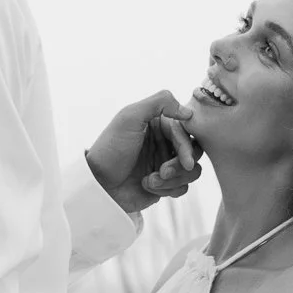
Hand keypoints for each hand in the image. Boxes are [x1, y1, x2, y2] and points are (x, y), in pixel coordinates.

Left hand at [87, 90, 202, 213]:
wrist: (97, 184)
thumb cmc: (110, 149)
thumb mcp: (130, 116)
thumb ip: (160, 102)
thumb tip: (188, 112)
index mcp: (159, 124)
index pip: (187, 133)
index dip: (187, 147)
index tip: (184, 161)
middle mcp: (165, 143)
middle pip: (195, 153)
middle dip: (180, 166)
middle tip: (163, 171)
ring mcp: (165, 164)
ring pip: (191, 172)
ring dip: (173, 179)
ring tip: (151, 180)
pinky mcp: (164, 184)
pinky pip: (182, 188)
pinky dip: (167, 190)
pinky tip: (147, 185)